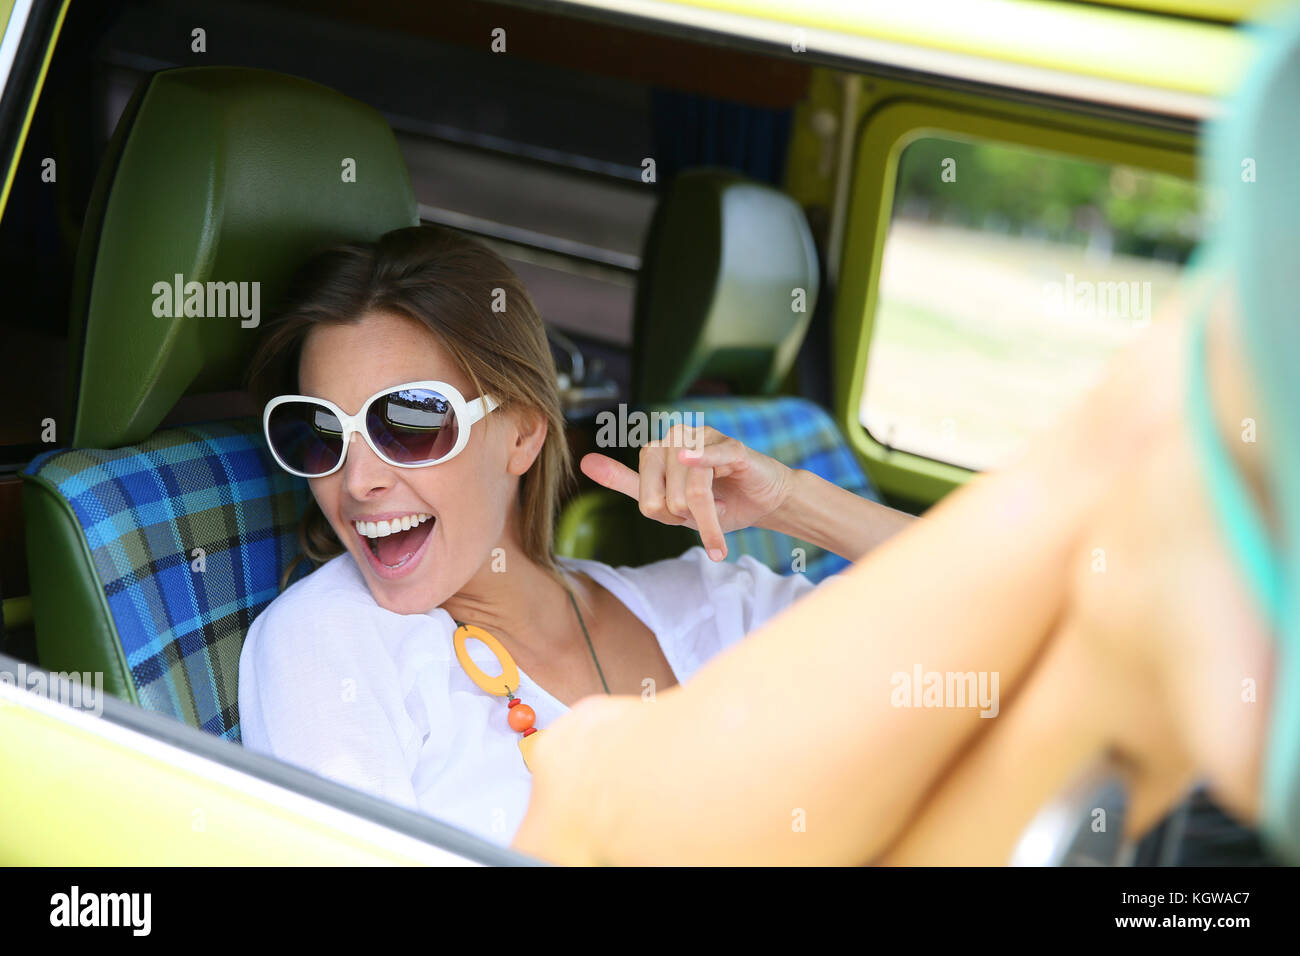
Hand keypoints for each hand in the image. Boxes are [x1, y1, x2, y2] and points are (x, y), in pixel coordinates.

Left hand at [580, 424, 793, 560]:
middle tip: (708, 514)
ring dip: (710, 519)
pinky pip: (713, 460)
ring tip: (720, 520)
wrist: (763, 501)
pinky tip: (698, 468)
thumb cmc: (717, 501)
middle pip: (668, 499)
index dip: (668, 517)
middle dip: (690, 518)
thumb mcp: (668, 501)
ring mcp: (705, 438)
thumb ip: (626, 483)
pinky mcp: (732, 446)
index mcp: (655, 450)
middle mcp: (676, 437)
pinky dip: (705, 465)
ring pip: (692, 491)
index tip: (685, 517)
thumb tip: (584, 462)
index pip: (648, 501)